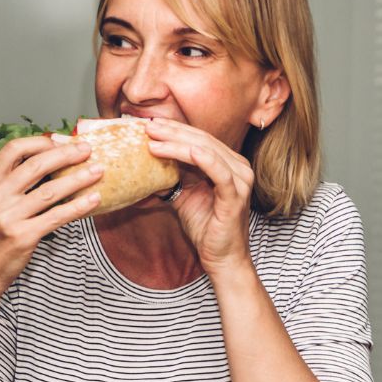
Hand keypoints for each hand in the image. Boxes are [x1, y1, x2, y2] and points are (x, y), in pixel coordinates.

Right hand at [0, 135, 103, 299]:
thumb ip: (6, 183)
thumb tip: (41, 163)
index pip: (14, 150)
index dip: (40, 142)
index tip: (59, 141)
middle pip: (37, 165)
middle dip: (66, 154)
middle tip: (86, 150)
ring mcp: (9, 216)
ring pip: (51, 190)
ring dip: (79, 178)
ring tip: (97, 171)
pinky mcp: (24, 236)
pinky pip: (58, 216)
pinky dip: (79, 206)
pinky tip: (93, 200)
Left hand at [146, 118, 253, 272]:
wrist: (220, 257)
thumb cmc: (204, 225)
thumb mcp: (183, 194)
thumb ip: (171, 176)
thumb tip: (142, 163)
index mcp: (226, 163)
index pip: (198, 138)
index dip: (174, 129)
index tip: (148, 124)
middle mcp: (237, 167)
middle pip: (201, 140)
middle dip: (172, 131)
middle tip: (146, 126)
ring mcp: (239, 180)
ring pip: (206, 151)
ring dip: (177, 143)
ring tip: (152, 139)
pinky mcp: (235, 195)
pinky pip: (218, 172)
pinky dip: (200, 159)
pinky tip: (181, 151)